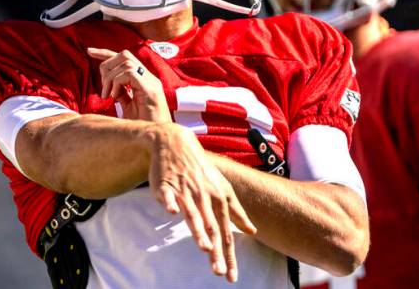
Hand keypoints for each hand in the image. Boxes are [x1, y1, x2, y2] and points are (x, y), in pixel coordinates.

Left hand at [87, 48, 171, 122]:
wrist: (157, 139)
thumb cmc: (144, 127)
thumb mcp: (129, 108)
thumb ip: (122, 95)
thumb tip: (109, 87)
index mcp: (144, 80)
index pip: (125, 59)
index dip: (105, 53)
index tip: (89, 52)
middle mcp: (149, 77)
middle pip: (124, 55)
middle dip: (107, 65)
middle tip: (103, 88)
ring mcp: (151, 82)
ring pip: (125, 62)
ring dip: (110, 78)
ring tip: (108, 96)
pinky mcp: (151, 89)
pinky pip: (129, 73)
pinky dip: (117, 83)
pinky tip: (114, 97)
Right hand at [147, 122, 257, 282]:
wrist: (177, 143)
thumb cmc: (201, 170)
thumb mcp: (223, 188)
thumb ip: (237, 211)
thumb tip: (253, 231)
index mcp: (219, 200)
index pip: (226, 233)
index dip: (229, 256)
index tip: (231, 276)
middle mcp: (204, 197)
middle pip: (212, 228)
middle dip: (216, 251)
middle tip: (219, 272)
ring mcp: (185, 190)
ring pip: (193, 214)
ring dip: (198, 230)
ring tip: (204, 248)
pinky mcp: (166, 185)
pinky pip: (167, 195)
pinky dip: (169, 203)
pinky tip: (170, 212)